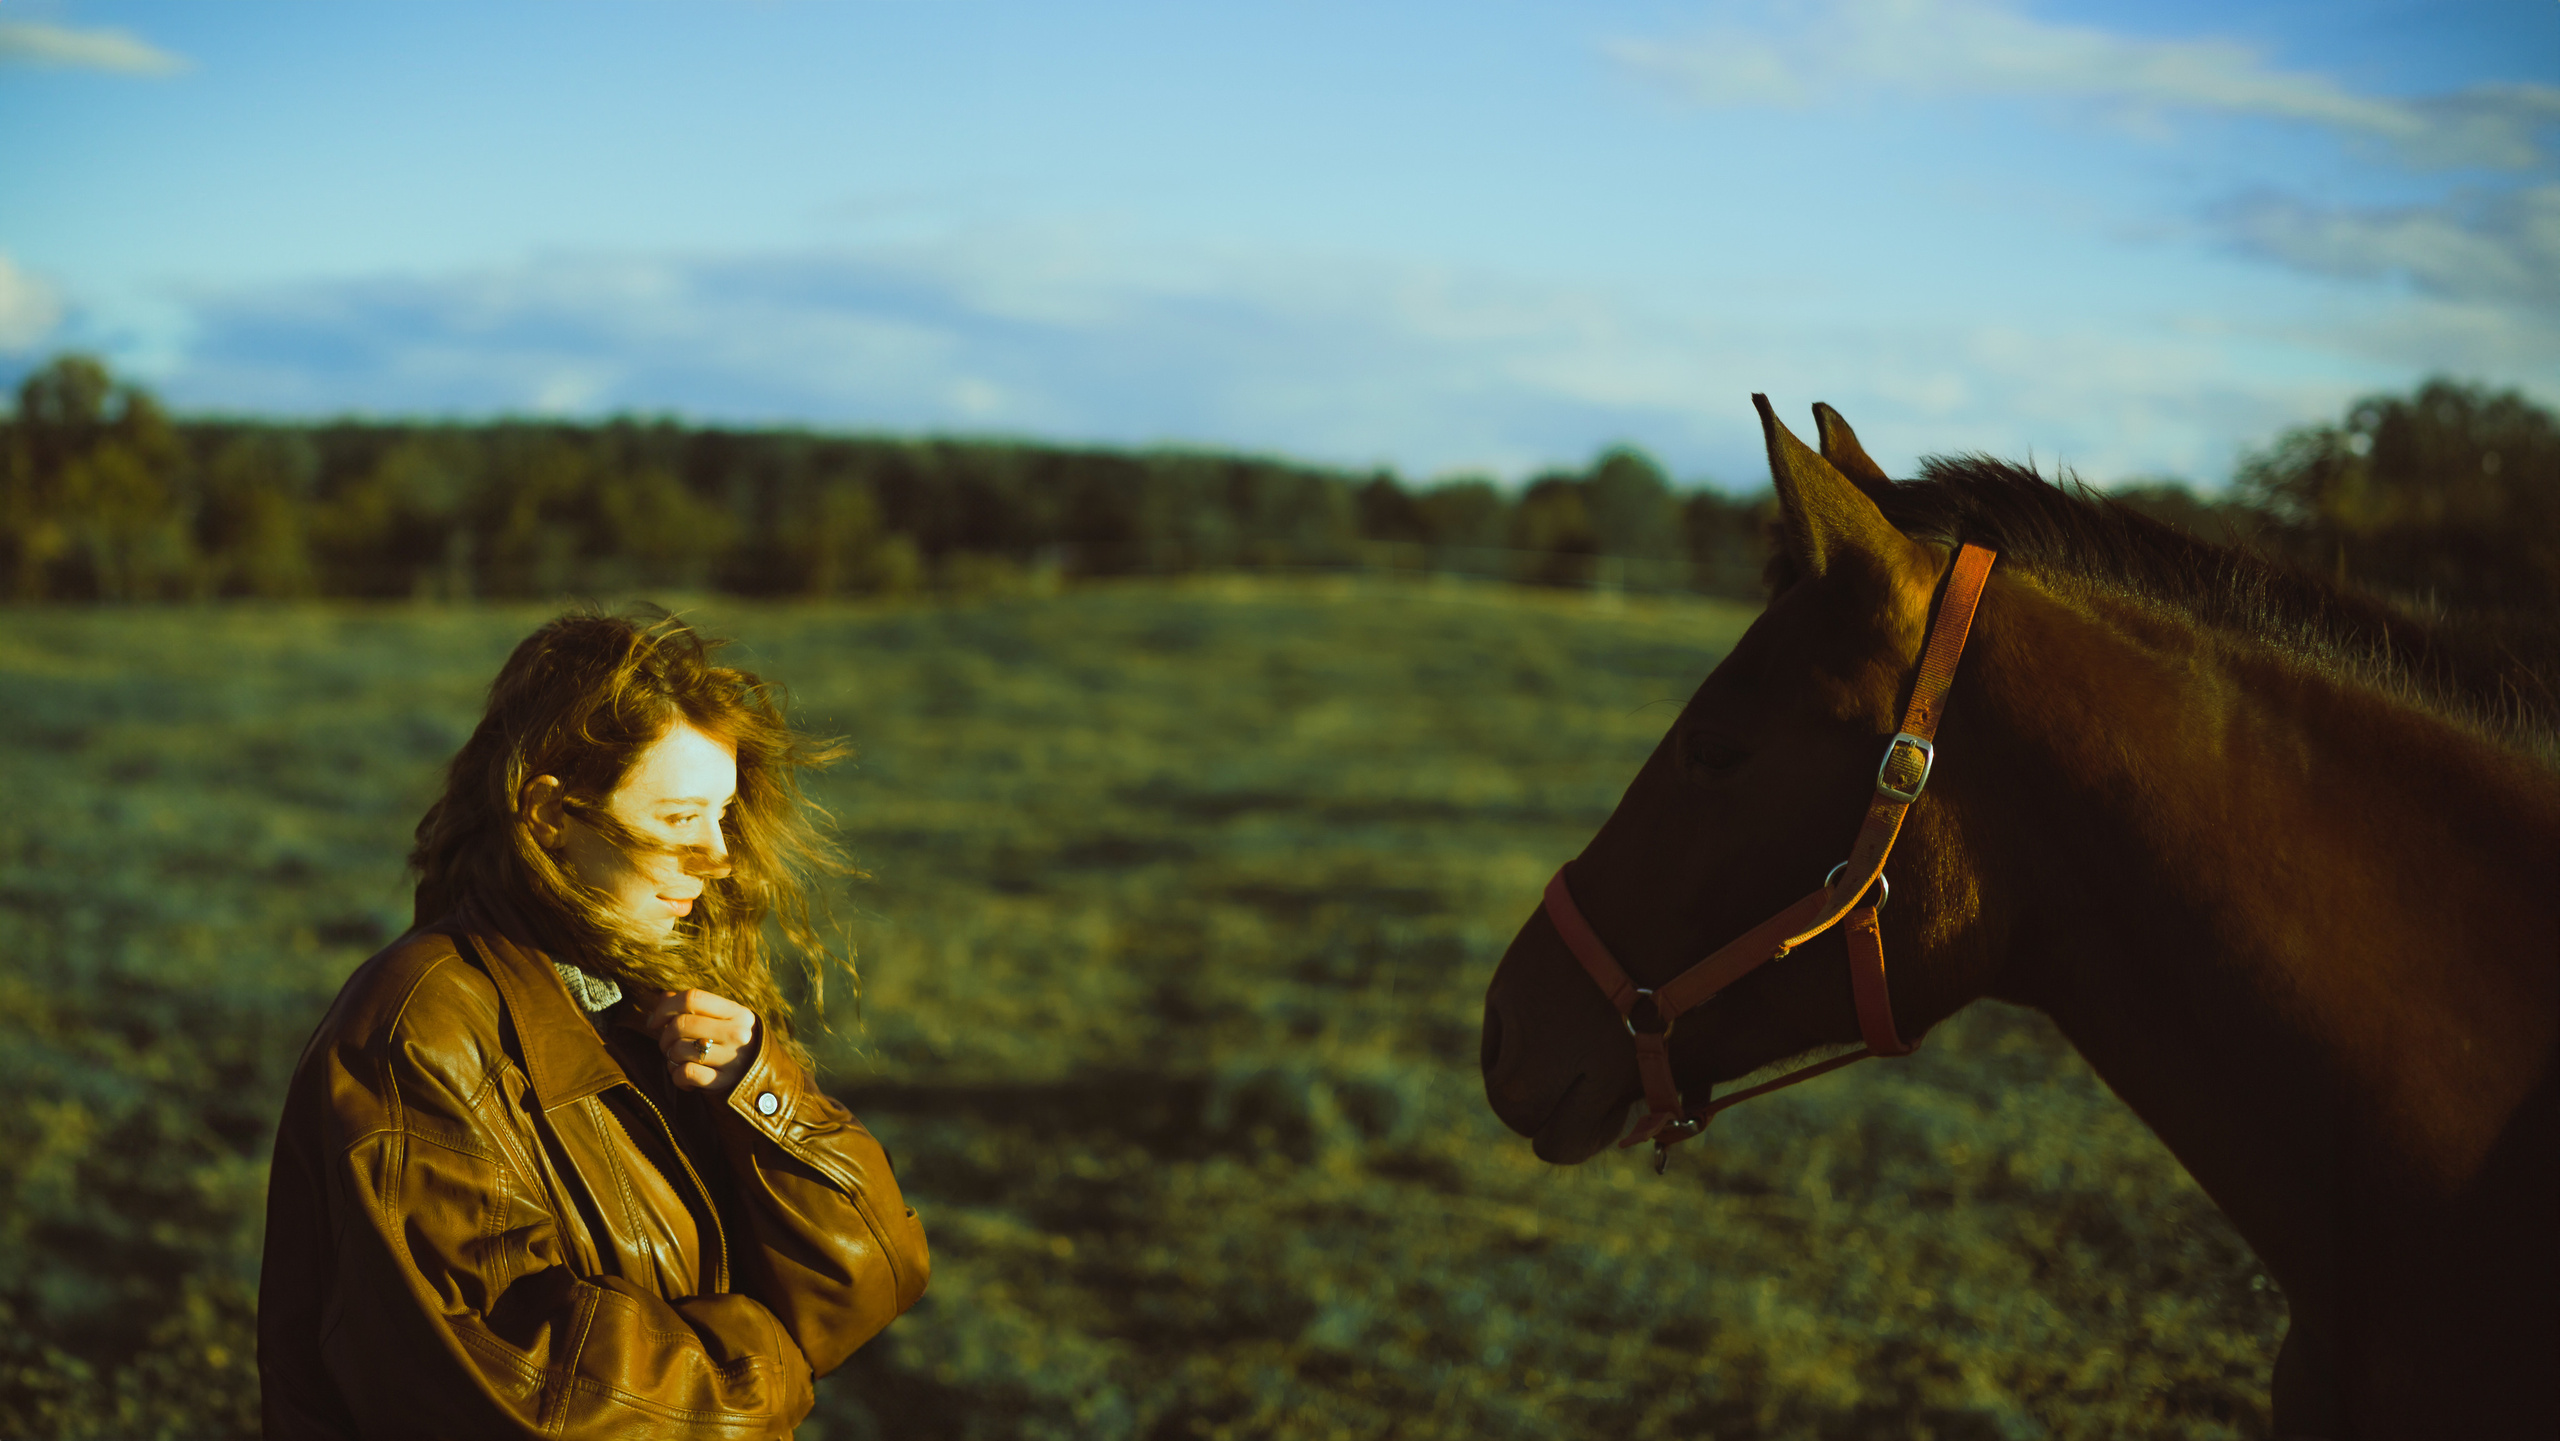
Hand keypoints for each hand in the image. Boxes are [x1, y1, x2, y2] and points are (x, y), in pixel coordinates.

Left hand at [630, 988, 759, 1095]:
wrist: (755, 1076)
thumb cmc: (730, 1043)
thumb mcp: (721, 1020)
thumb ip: (693, 1006)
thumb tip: (663, 998)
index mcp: (737, 1012)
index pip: (693, 998)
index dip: (665, 1008)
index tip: (655, 1022)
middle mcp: (738, 1033)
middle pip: (681, 1024)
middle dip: (665, 1037)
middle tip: (667, 1045)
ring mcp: (732, 1058)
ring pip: (680, 1049)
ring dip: (670, 1057)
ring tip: (679, 1061)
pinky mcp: (723, 1081)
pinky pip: (685, 1073)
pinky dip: (676, 1075)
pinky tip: (683, 1077)